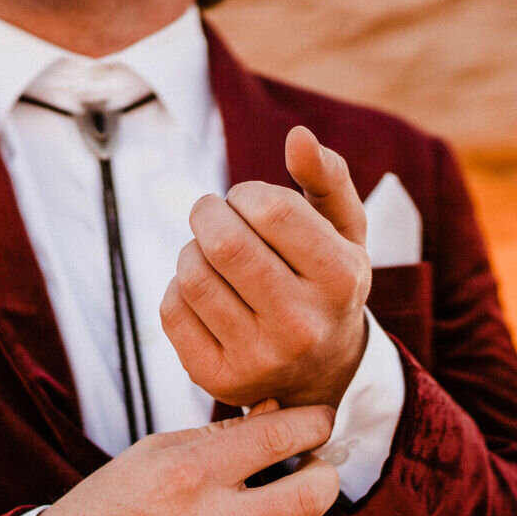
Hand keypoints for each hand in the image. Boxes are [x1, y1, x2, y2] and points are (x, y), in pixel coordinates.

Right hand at [30, 403, 340, 515]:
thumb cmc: (109, 508)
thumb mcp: (152, 454)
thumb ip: (220, 433)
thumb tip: (283, 411)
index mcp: (188, 474)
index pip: (281, 436)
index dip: (315, 422)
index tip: (318, 424)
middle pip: (314, 495)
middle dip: (322, 474)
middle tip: (309, 471)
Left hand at [161, 126, 370, 409]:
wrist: (322, 372)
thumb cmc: (326, 283)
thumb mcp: (344, 231)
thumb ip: (327, 178)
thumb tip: (298, 136)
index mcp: (341, 279)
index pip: (271, 209)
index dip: (245, 194)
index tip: (247, 202)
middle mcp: (303, 325)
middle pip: (225, 243)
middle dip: (208, 214)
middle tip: (214, 216)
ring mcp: (260, 359)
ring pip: (192, 275)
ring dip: (191, 250)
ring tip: (210, 254)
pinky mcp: (220, 379)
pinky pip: (172, 311)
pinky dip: (178, 288)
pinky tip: (203, 291)